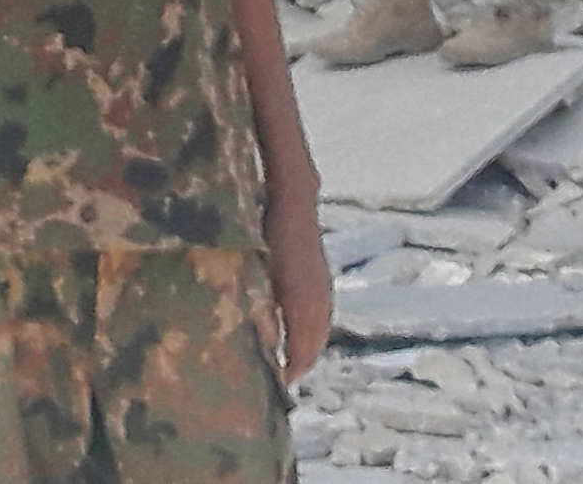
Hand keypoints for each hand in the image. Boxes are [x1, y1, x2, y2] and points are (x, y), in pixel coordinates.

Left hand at [263, 196, 334, 381]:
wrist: (294, 200)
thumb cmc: (267, 232)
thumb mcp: (259, 271)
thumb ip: (260, 304)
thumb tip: (259, 334)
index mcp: (301, 302)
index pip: (301, 348)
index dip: (290, 368)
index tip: (277, 382)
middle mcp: (319, 299)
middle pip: (314, 344)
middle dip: (301, 363)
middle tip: (283, 378)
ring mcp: (324, 288)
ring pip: (321, 329)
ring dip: (309, 348)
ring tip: (293, 362)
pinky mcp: (323, 279)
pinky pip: (323, 315)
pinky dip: (314, 330)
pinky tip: (301, 332)